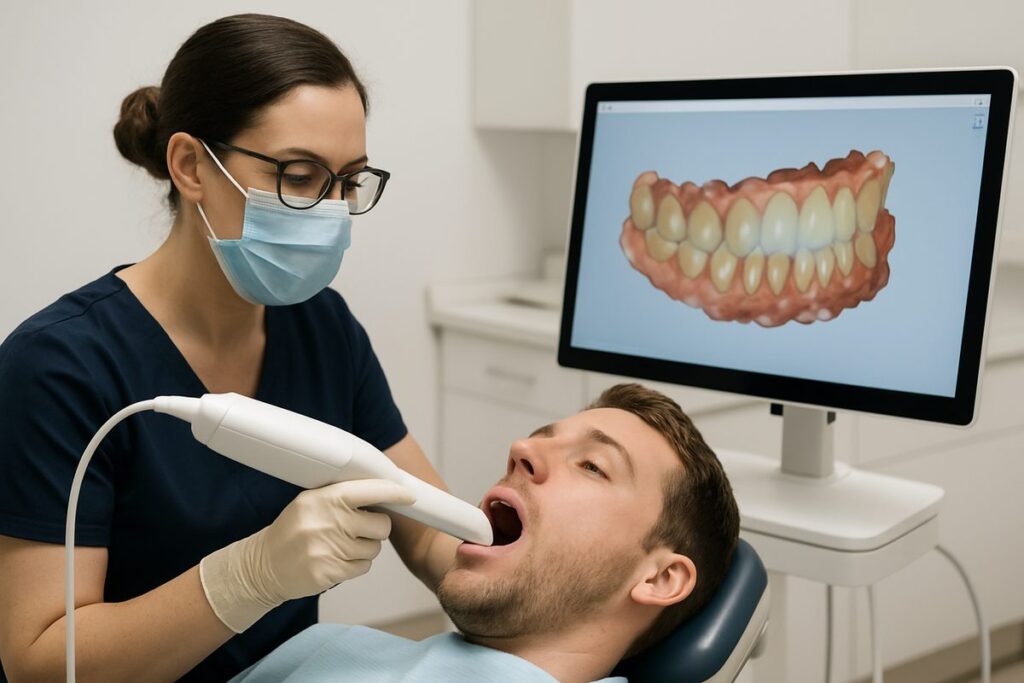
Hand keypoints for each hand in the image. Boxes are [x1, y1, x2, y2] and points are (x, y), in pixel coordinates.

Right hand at [199, 478, 415, 632]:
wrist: (264, 565)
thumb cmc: (294, 530)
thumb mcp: (311, 502)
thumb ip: (343, 497)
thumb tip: (383, 496)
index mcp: (326, 498)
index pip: (371, 491)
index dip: (394, 493)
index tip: (409, 496)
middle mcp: (330, 522)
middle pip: (381, 525)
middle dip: (375, 528)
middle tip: (358, 528)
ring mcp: (330, 549)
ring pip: (374, 549)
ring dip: (364, 549)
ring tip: (339, 545)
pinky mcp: (330, 573)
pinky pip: (362, 568)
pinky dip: (354, 565)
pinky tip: (334, 560)